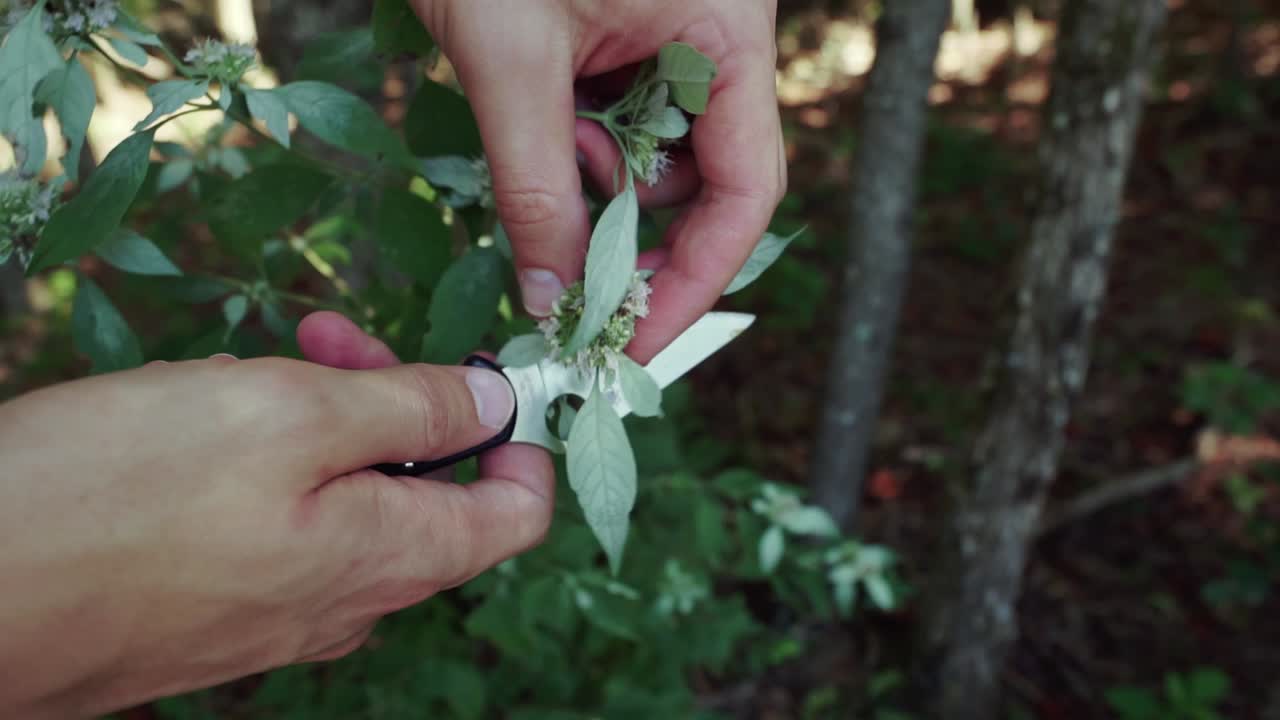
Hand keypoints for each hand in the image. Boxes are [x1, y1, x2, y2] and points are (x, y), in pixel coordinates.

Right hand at [0, 312, 552, 718]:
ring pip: (342, 503)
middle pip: (423, 493)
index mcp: (389, 559)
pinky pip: (276, 530)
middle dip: (390, 401)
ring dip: (316, 424)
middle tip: (325, 337)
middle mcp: (346, 603)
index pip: (515, 515)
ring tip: (238, 376)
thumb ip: (409, 408)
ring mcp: (276, 616)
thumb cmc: (119, 494)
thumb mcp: (287, 414)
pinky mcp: (213, 612)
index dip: (520, 439)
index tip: (480, 374)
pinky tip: (192, 431)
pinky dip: (263, 469)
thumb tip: (497, 405)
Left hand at [412, 0, 785, 361]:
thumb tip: (550, 300)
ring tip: (541, 140)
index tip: (635, 342)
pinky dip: (578, 149)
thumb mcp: (510, 65)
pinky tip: (540, 114)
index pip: (746, 191)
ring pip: (655, 160)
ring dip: (596, 185)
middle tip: (570, 280)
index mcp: (725, 35)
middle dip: (634, 234)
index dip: (695, 280)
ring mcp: (675, 41)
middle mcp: (716, 43)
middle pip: (704, 184)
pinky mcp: (630, 42)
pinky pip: (619, 125)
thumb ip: (536, 191)